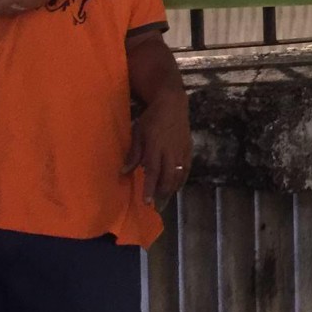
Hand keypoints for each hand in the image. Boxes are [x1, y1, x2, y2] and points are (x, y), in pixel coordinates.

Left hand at [122, 89, 191, 208]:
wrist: (172, 103)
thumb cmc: (151, 118)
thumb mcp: (138, 133)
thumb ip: (133, 154)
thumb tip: (123, 172)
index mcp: (156, 147)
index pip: (153, 172)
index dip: (150, 188)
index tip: (147, 203)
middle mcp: (170, 152)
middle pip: (168, 178)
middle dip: (162, 194)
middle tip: (156, 207)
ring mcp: (181, 151)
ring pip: (179, 175)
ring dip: (172, 189)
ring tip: (165, 200)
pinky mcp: (188, 149)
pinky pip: (186, 169)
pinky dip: (182, 180)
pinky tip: (176, 186)